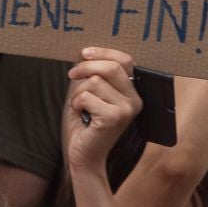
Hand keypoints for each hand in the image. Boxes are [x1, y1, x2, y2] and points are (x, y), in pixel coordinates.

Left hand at [65, 47, 139, 175]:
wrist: (85, 155)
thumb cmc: (87, 123)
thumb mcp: (92, 93)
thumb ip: (94, 74)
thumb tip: (85, 51)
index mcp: (134, 91)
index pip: (126, 60)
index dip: (103, 52)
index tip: (83, 53)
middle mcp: (135, 100)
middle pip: (111, 67)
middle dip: (86, 67)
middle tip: (71, 74)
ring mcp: (127, 110)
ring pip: (96, 82)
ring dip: (79, 92)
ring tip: (81, 106)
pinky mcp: (114, 118)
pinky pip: (87, 97)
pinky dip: (77, 104)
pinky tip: (82, 115)